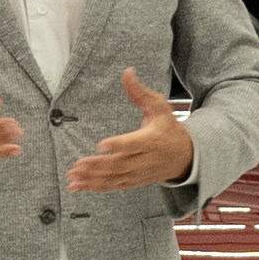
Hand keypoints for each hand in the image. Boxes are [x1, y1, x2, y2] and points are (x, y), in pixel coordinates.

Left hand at [67, 68, 196, 191]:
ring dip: (93, 179)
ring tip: (73, 177)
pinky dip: (95, 187)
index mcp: (152, 140)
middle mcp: (145, 159)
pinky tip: (78, 186)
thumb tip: (127, 72)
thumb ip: (140, 92)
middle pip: (120, 164)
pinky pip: (113, 186)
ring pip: (114, 178)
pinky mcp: (134, 181)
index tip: (101, 144)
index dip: (119, 145)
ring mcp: (139, 173)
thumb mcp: (159, 107)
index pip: (134, 144)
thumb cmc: (168, 128)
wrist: (185, 156)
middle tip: (78, 164)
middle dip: (98, 166)